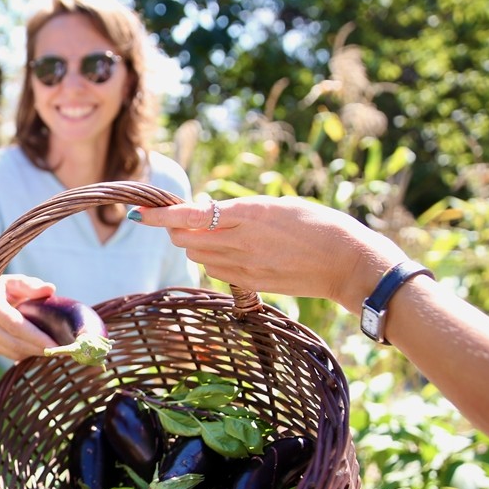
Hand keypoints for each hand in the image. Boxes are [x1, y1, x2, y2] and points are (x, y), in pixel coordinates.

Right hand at [0, 274, 59, 360]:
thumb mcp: (7, 281)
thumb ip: (29, 285)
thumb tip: (51, 289)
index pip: (15, 325)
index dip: (36, 337)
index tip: (56, 344)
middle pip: (14, 342)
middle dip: (39, 348)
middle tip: (62, 351)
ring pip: (11, 351)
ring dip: (33, 353)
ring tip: (54, 350)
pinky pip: (6, 354)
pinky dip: (23, 354)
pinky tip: (37, 350)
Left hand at [132, 196, 407, 312]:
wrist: (346, 263)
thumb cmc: (319, 225)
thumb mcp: (279, 206)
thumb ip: (241, 210)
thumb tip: (207, 211)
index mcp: (249, 213)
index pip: (190, 215)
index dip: (162, 216)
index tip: (142, 214)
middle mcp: (241, 241)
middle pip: (187, 238)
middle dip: (179, 229)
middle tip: (186, 219)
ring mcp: (244, 265)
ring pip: (198, 256)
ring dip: (195, 244)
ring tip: (216, 234)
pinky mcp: (250, 283)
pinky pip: (216, 271)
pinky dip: (212, 260)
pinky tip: (229, 252)